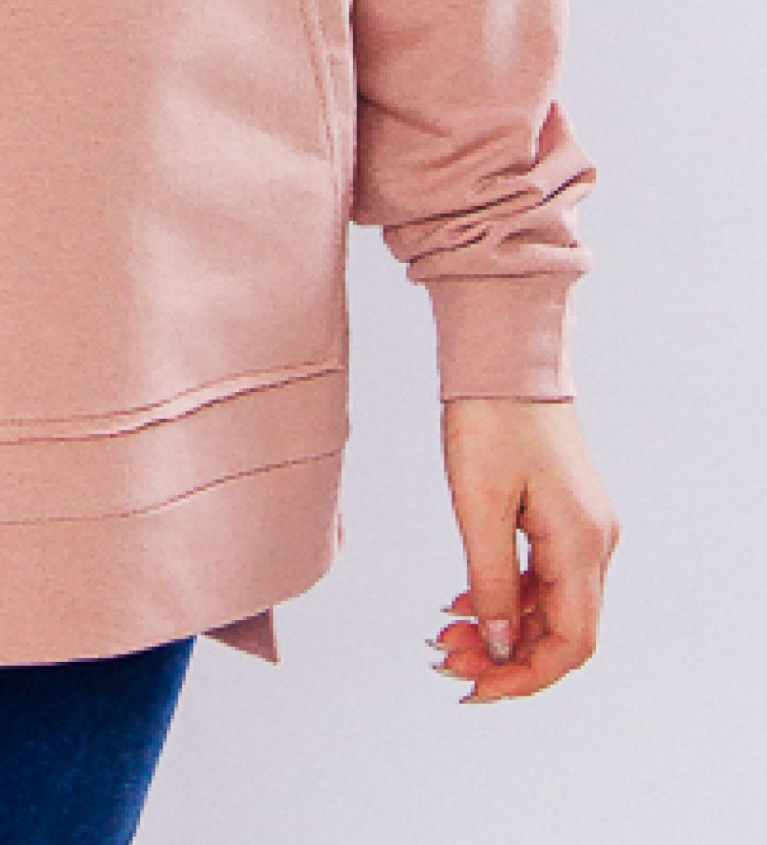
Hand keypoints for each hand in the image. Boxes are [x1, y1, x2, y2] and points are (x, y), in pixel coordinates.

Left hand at [430, 396, 619, 699]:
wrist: (505, 356)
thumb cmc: (490, 419)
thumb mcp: (479, 505)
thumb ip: (492, 581)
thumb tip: (500, 644)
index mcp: (581, 544)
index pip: (571, 643)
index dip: (526, 676)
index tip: (477, 686)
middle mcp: (594, 543)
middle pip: (562, 631)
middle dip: (507, 655)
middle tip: (448, 657)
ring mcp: (584, 528)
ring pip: (552, 606)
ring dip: (504, 627)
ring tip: (449, 632)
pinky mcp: (566, 515)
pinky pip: (545, 577)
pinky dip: (509, 596)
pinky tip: (467, 600)